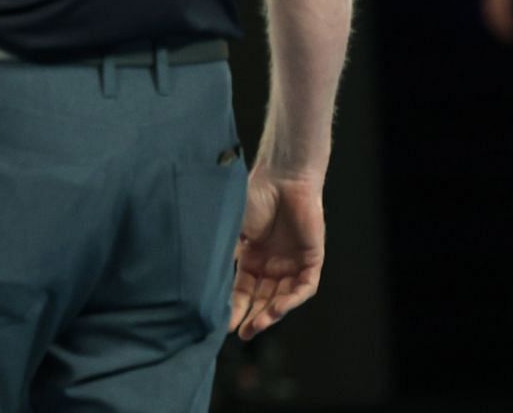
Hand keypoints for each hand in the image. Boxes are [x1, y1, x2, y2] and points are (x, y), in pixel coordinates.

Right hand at [229, 172, 324, 340]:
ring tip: (257, 326)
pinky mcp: (311, 259)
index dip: (233, 307)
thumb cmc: (253, 196)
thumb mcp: (232, 230)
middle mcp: (271, 263)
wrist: (281, 177)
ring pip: (283, 297)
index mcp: (251, 256)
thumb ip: (223, 254)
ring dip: (271, 313)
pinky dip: (291, 299)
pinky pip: (304, 287)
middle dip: (252, 317)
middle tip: (242, 334)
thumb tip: (201, 280)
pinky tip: (277, 308)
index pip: (242, 290)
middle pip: (262, 298)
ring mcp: (292, 262)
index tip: (223, 325)